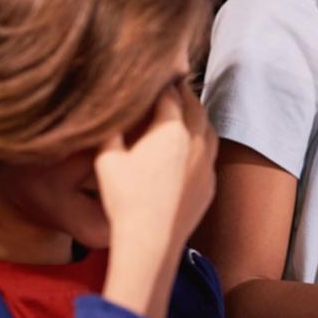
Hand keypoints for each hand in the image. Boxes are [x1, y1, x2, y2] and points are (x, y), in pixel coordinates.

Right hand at [96, 82, 217, 251]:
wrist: (152, 241)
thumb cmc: (125, 200)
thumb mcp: (106, 159)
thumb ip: (109, 129)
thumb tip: (109, 108)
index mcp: (170, 129)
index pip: (171, 94)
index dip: (164, 82)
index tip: (158, 75)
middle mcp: (196, 141)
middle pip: (195, 106)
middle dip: (184, 94)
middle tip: (173, 87)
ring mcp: (207, 164)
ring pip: (209, 129)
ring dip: (198, 117)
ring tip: (185, 112)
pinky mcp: (210, 184)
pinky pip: (211, 155)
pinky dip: (203, 143)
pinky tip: (192, 147)